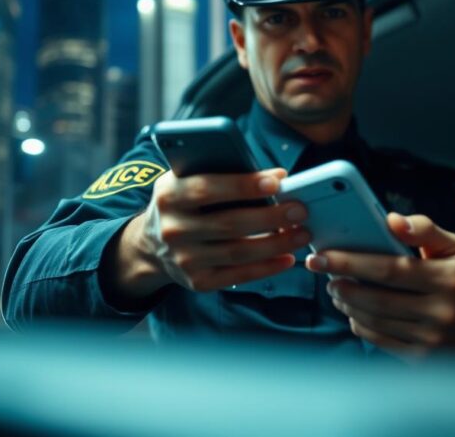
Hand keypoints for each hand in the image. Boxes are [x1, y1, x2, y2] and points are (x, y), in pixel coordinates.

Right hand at [110, 168, 309, 299]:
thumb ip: (224, 173)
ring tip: (302, 234)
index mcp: (169, 195)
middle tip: (300, 210)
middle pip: (229, 223)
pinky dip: (266, 268)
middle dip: (270, 217)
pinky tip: (288, 258)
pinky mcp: (197, 281)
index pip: (208, 189)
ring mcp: (184, 259)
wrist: (152, 245)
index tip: (277, 182)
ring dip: (275, 244)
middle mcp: (173, 229)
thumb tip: (277, 177)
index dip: (243, 186)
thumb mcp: (189, 179)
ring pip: (238, 252)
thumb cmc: (184, 202)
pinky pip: (238, 275)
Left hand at [306, 213, 454, 358]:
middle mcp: (440, 310)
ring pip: (374, 319)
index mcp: (447, 278)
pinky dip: (359, 324)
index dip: (352, 261)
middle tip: (321, 271)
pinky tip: (352, 311)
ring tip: (336, 289)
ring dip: (347, 303)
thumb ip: (425, 229)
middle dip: (342, 284)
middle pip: (377, 297)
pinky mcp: (420, 357)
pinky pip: (379, 339)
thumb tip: (392, 220)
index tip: (323, 255)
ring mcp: (430, 337)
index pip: (390, 269)